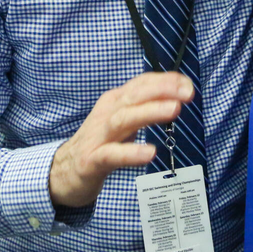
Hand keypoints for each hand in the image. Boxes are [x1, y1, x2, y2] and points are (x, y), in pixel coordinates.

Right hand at [48, 71, 192, 207]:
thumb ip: (144, 108)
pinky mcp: (92, 160)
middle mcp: (107, 113)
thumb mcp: (122, 120)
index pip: (141, 83)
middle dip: (162, 90)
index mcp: (115, 101)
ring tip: (174, 110)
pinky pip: (112, 155)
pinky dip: (131, 153)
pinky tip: (149, 152)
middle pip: (135, 96)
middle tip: (187, 93)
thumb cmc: (100, 142)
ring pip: (124, 119)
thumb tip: (176, 97)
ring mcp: (98, 136)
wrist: (63, 170)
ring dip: (150, 112)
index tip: (188, 85)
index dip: (165, 81)